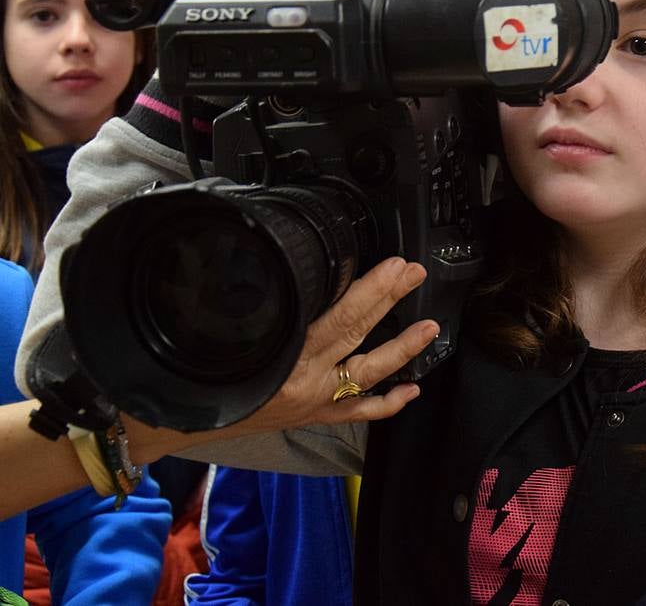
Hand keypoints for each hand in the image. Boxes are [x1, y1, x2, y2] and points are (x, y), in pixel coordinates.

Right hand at [124, 257, 435, 463]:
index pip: (339, 315)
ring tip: (430, 328)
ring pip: (368, 375)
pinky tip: (412, 390)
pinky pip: (357, 413)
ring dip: (402, 350)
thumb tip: (299, 265)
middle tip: (415, 273)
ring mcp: (313, 400)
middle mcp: (304, 379)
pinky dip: (387, 403)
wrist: (175, 420)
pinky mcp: (313, 416)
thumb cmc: (197, 365)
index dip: (372, 290)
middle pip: (357, 333)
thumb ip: (270, 301)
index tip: (396, 265)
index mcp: (284, 353)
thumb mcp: (231, 326)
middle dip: (389, 300)